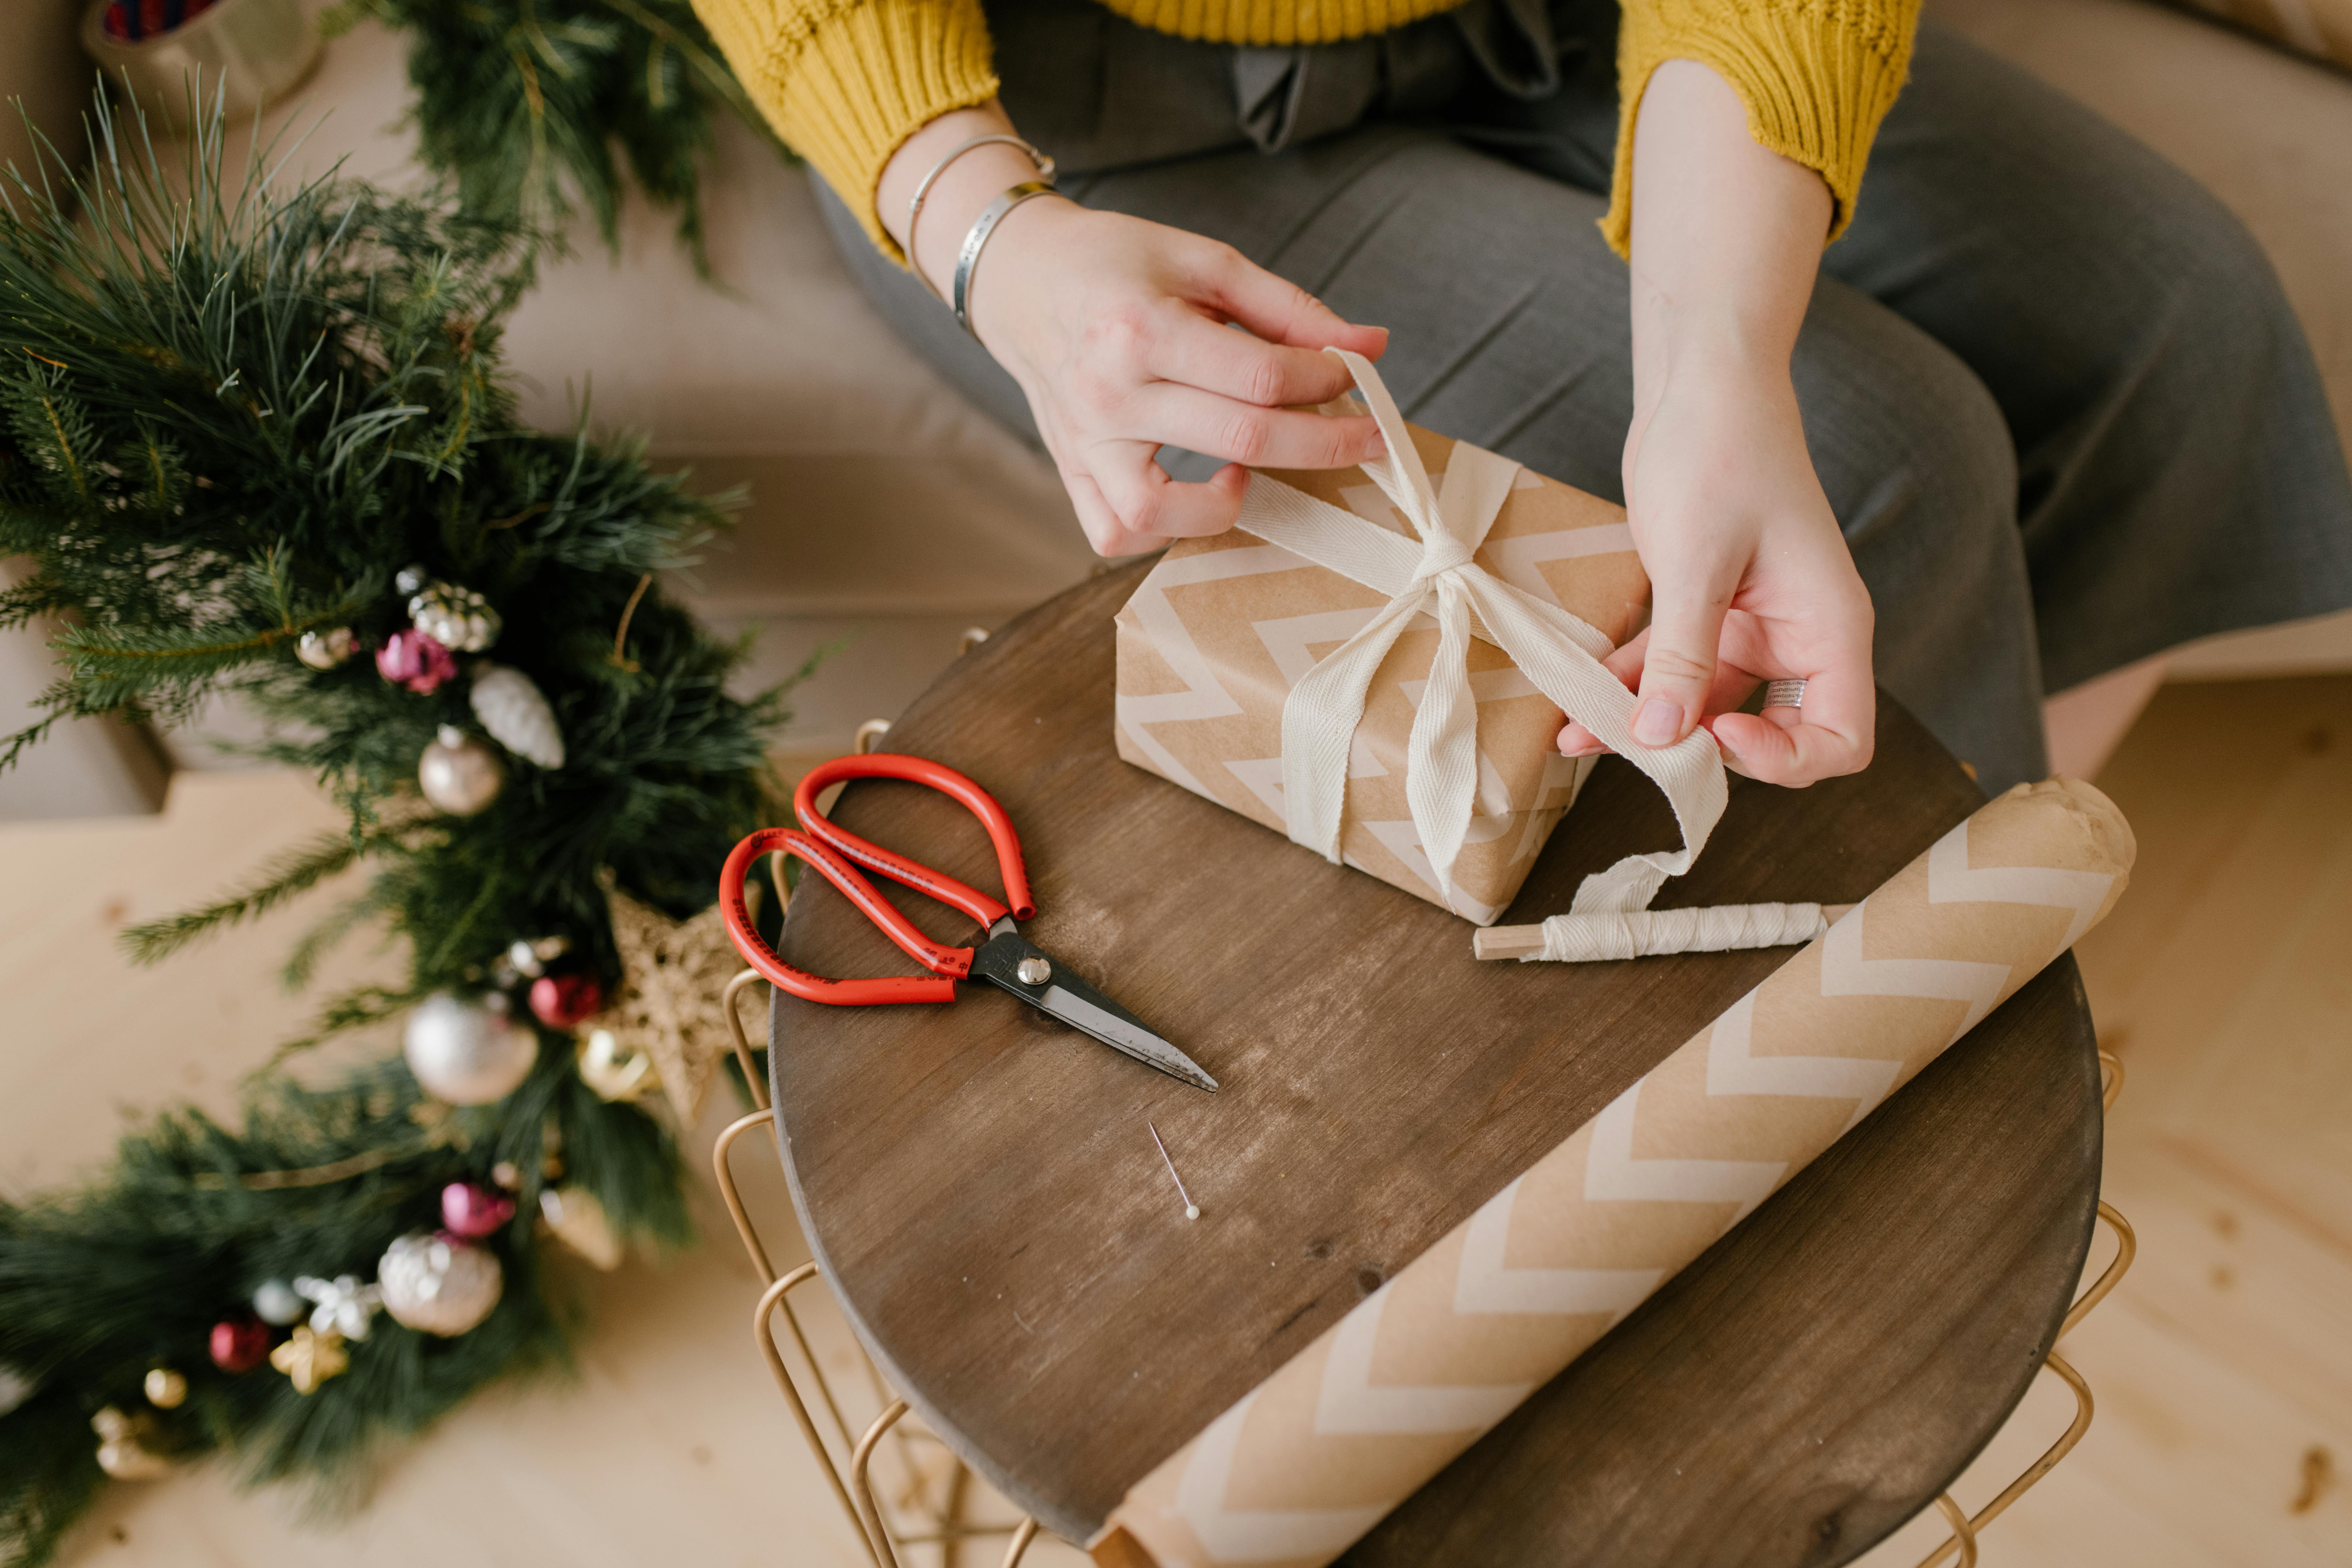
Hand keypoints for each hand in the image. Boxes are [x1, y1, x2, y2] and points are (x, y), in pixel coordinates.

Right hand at [877, 103, 1388, 556]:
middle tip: (1367, 434)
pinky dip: (1163, 531)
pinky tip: (1195, 493)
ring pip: (1161, 511)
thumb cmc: (1112, 263)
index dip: (1327, 378)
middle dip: (1324, 442)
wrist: (1022, 278)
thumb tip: (1370, 344)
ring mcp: (1084, 442)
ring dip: (1226, 505)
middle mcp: (1108, 393)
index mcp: (1140, 328)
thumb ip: (1286, 306)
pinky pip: (1115, 532)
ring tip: (1248, 470)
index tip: (1354, 371)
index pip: (1262, 377)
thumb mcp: (1202, 260)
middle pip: (1240, 441)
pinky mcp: (1071, 469)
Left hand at [1556, 349, 1874, 783]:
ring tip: (1578, 736)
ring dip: (1648, 726)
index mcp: (1828, 628)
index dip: (1785, 759)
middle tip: (1633, 746)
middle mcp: (1798, 637)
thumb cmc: (1719, 453)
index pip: (1840, 738)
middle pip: (1772, 736)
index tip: (1718, 735)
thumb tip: (1660, 738)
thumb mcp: (1697, 562)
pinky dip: (1630, 689)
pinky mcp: (1704, 612)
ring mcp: (1751, 627)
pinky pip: (1671, 671)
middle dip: (1702, 751)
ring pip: (1707, 707)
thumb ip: (1683, 655)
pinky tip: (1575, 705)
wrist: (1699, 385)